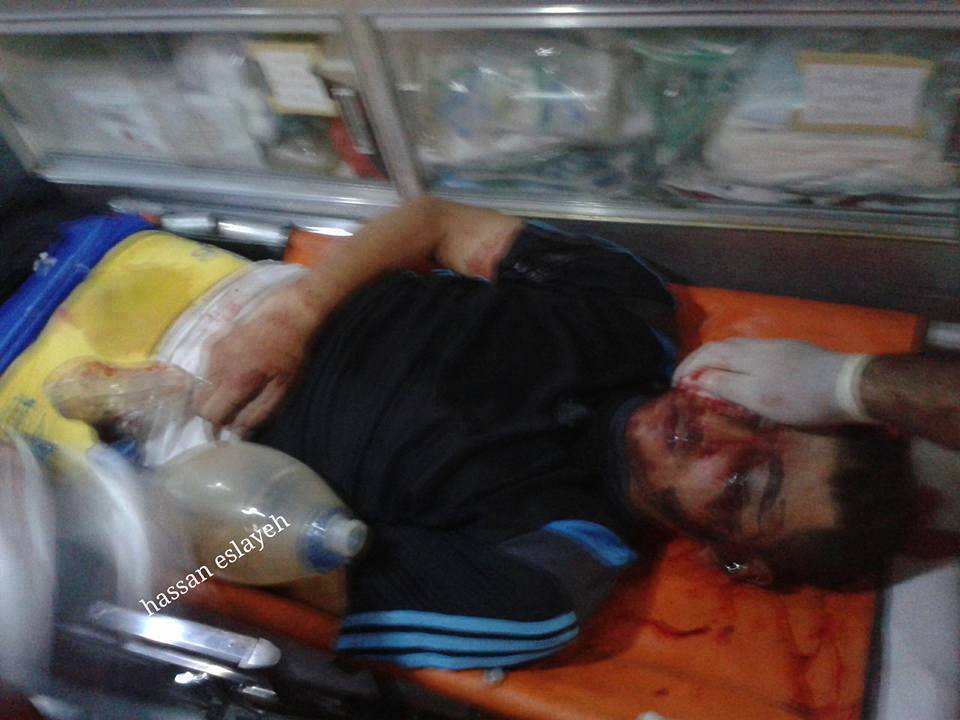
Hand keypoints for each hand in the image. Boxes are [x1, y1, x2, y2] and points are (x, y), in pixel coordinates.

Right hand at [195, 282, 319, 433]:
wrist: (288, 314)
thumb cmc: (291, 353)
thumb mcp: (284, 387)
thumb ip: (260, 412)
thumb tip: (240, 431)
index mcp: (237, 381)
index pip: (210, 414)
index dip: (215, 427)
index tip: (223, 432)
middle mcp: (218, 367)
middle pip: (199, 403)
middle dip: (211, 413)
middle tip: (228, 414)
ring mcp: (213, 352)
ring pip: (200, 387)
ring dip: (212, 396)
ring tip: (233, 393)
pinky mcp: (213, 342)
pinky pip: (205, 369)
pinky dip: (214, 378)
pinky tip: (233, 374)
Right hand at [672, 339, 873, 425]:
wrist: (849, 385)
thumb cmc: (799, 397)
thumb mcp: (757, 398)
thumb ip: (725, 386)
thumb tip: (697, 379)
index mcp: (745, 355)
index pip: (706, 355)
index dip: (687, 368)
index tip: (675, 385)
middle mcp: (757, 345)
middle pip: (720, 347)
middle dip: (700, 362)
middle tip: (690, 381)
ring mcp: (777, 346)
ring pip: (738, 349)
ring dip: (719, 361)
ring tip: (713, 379)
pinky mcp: (794, 352)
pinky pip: (754, 353)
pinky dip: (739, 363)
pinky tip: (747, 375)